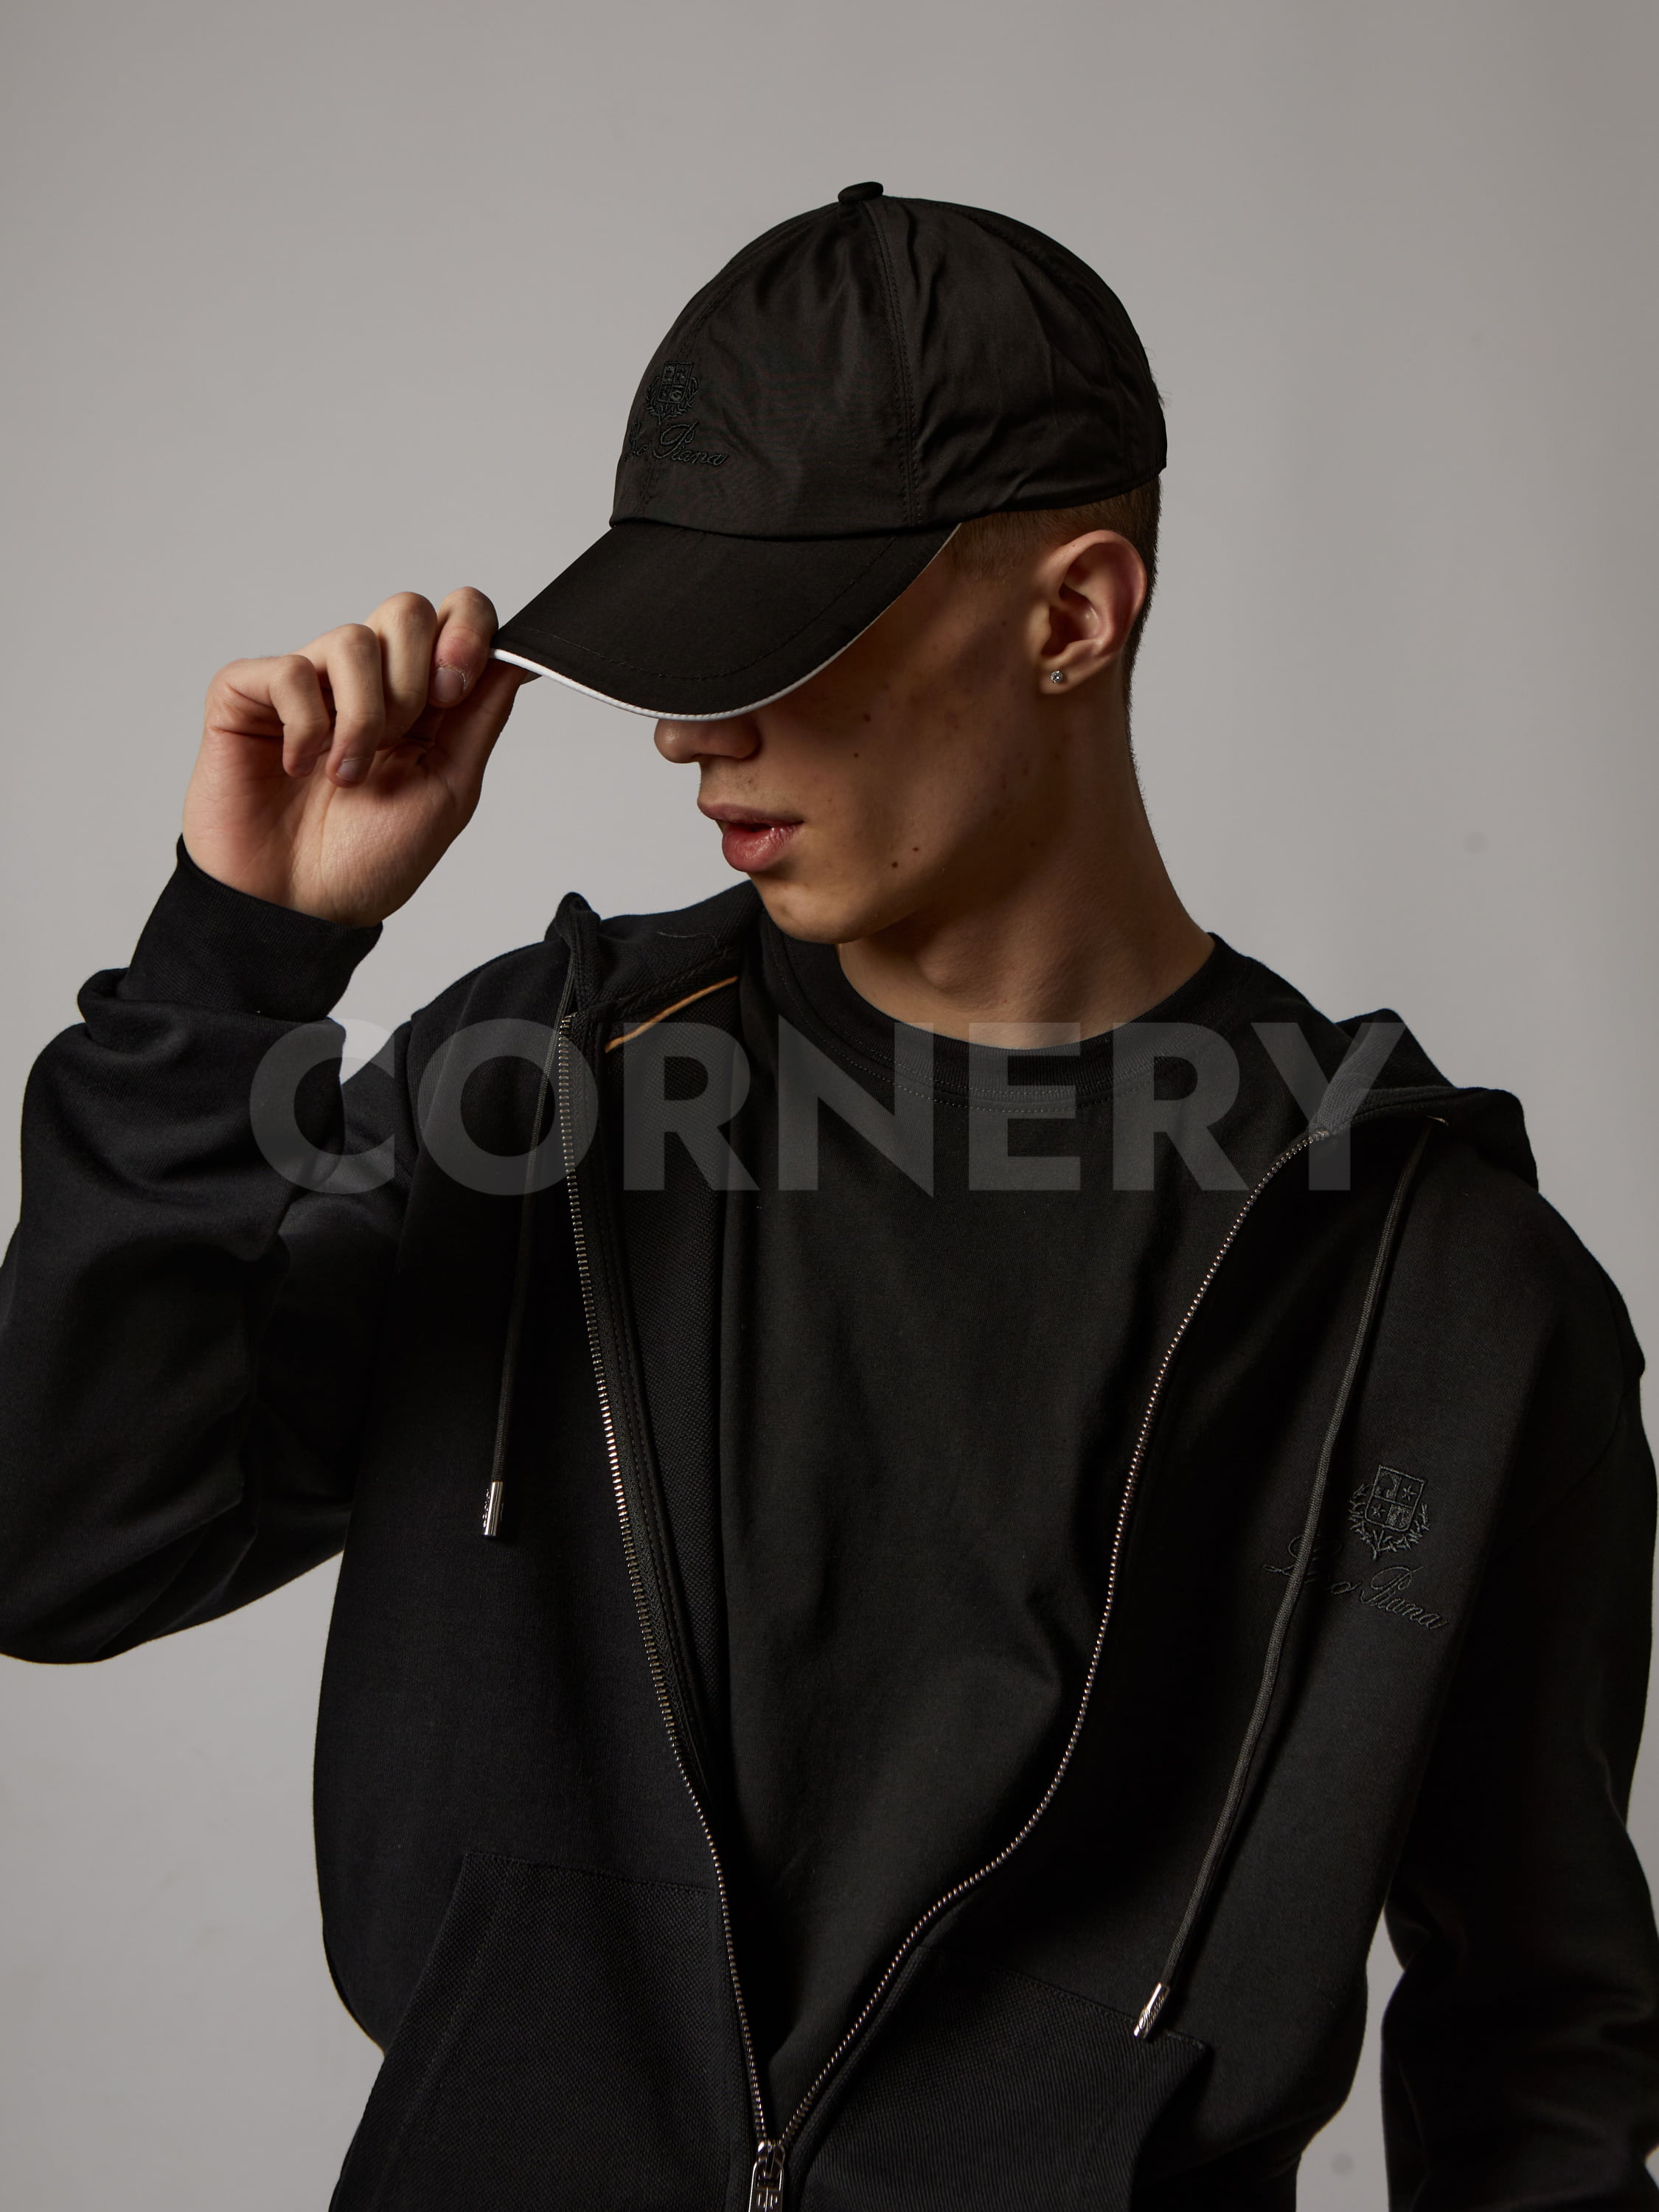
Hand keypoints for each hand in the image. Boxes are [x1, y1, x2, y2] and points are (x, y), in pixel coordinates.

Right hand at [182, 588, 532, 925]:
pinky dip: (306, 726)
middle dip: (413, 680)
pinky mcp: (247, 693)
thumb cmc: (369, 861)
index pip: (455, 616)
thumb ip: (481, 720)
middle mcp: (365, 681)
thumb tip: (518, 660)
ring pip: (353, 639)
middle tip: (399, 740)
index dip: (466, 632)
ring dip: (363, 717)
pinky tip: (299, 767)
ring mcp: (307, 683)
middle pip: (407, 608)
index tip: (455, 688)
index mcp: (421, 700)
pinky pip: (289, 670)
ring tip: (346, 776)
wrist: (298, 909)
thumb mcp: (449, 791)